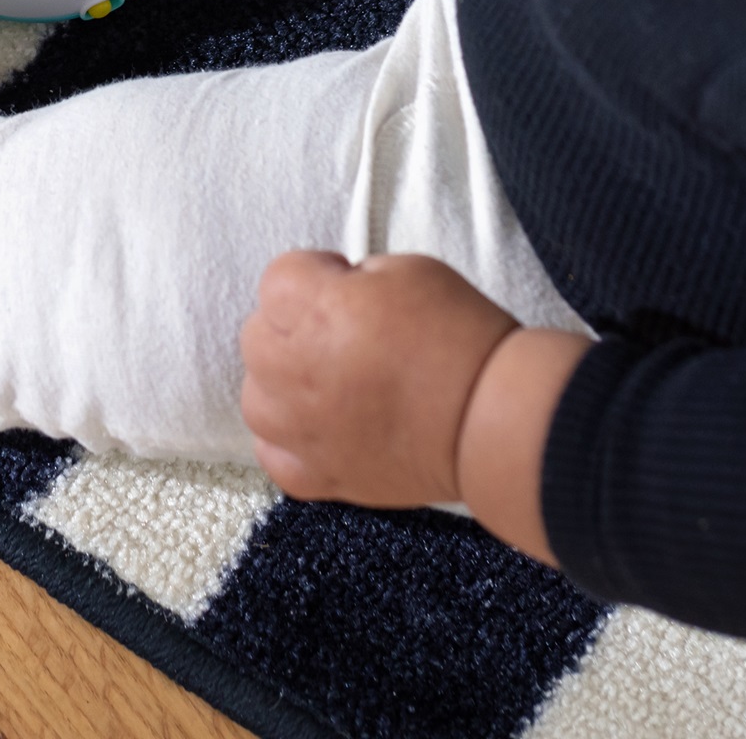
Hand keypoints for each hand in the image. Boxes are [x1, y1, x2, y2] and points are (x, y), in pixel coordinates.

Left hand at [239, 251, 516, 506]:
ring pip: (255, 396)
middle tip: (343, 332)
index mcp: (311, 307)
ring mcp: (300, 427)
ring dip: (282, 383)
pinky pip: (272, 455)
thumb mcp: (406, 270)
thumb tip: (336, 292)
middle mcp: (292, 366)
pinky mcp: (318, 475)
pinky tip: (321, 426)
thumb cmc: (458, 337)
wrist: (491, 419)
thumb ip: (353, 277)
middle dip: (294, 325)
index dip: (317, 275)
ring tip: (330, 381)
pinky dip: (288, 440)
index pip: (278, 278)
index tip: (347, 285)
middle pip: (257, 333)